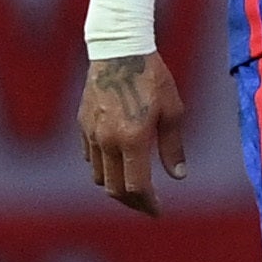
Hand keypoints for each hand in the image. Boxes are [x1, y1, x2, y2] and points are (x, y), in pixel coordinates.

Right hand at [80, 53, 187, 215]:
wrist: (119, 51)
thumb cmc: (153, 78)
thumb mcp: (173, 111)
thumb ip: (173, 147)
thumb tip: (178, 176)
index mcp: (133, 139)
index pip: (136, 186)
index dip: (148, 204)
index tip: (158, 210)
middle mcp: (108, 140)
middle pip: (114, 188)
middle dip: (132, 202)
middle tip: (148, 205)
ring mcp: (91, 133)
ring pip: (99, 176)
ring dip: (116, 187)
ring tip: (134, 187)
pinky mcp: (83, 125)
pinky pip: (89, 157)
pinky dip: (103, 168)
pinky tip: (118, 164)